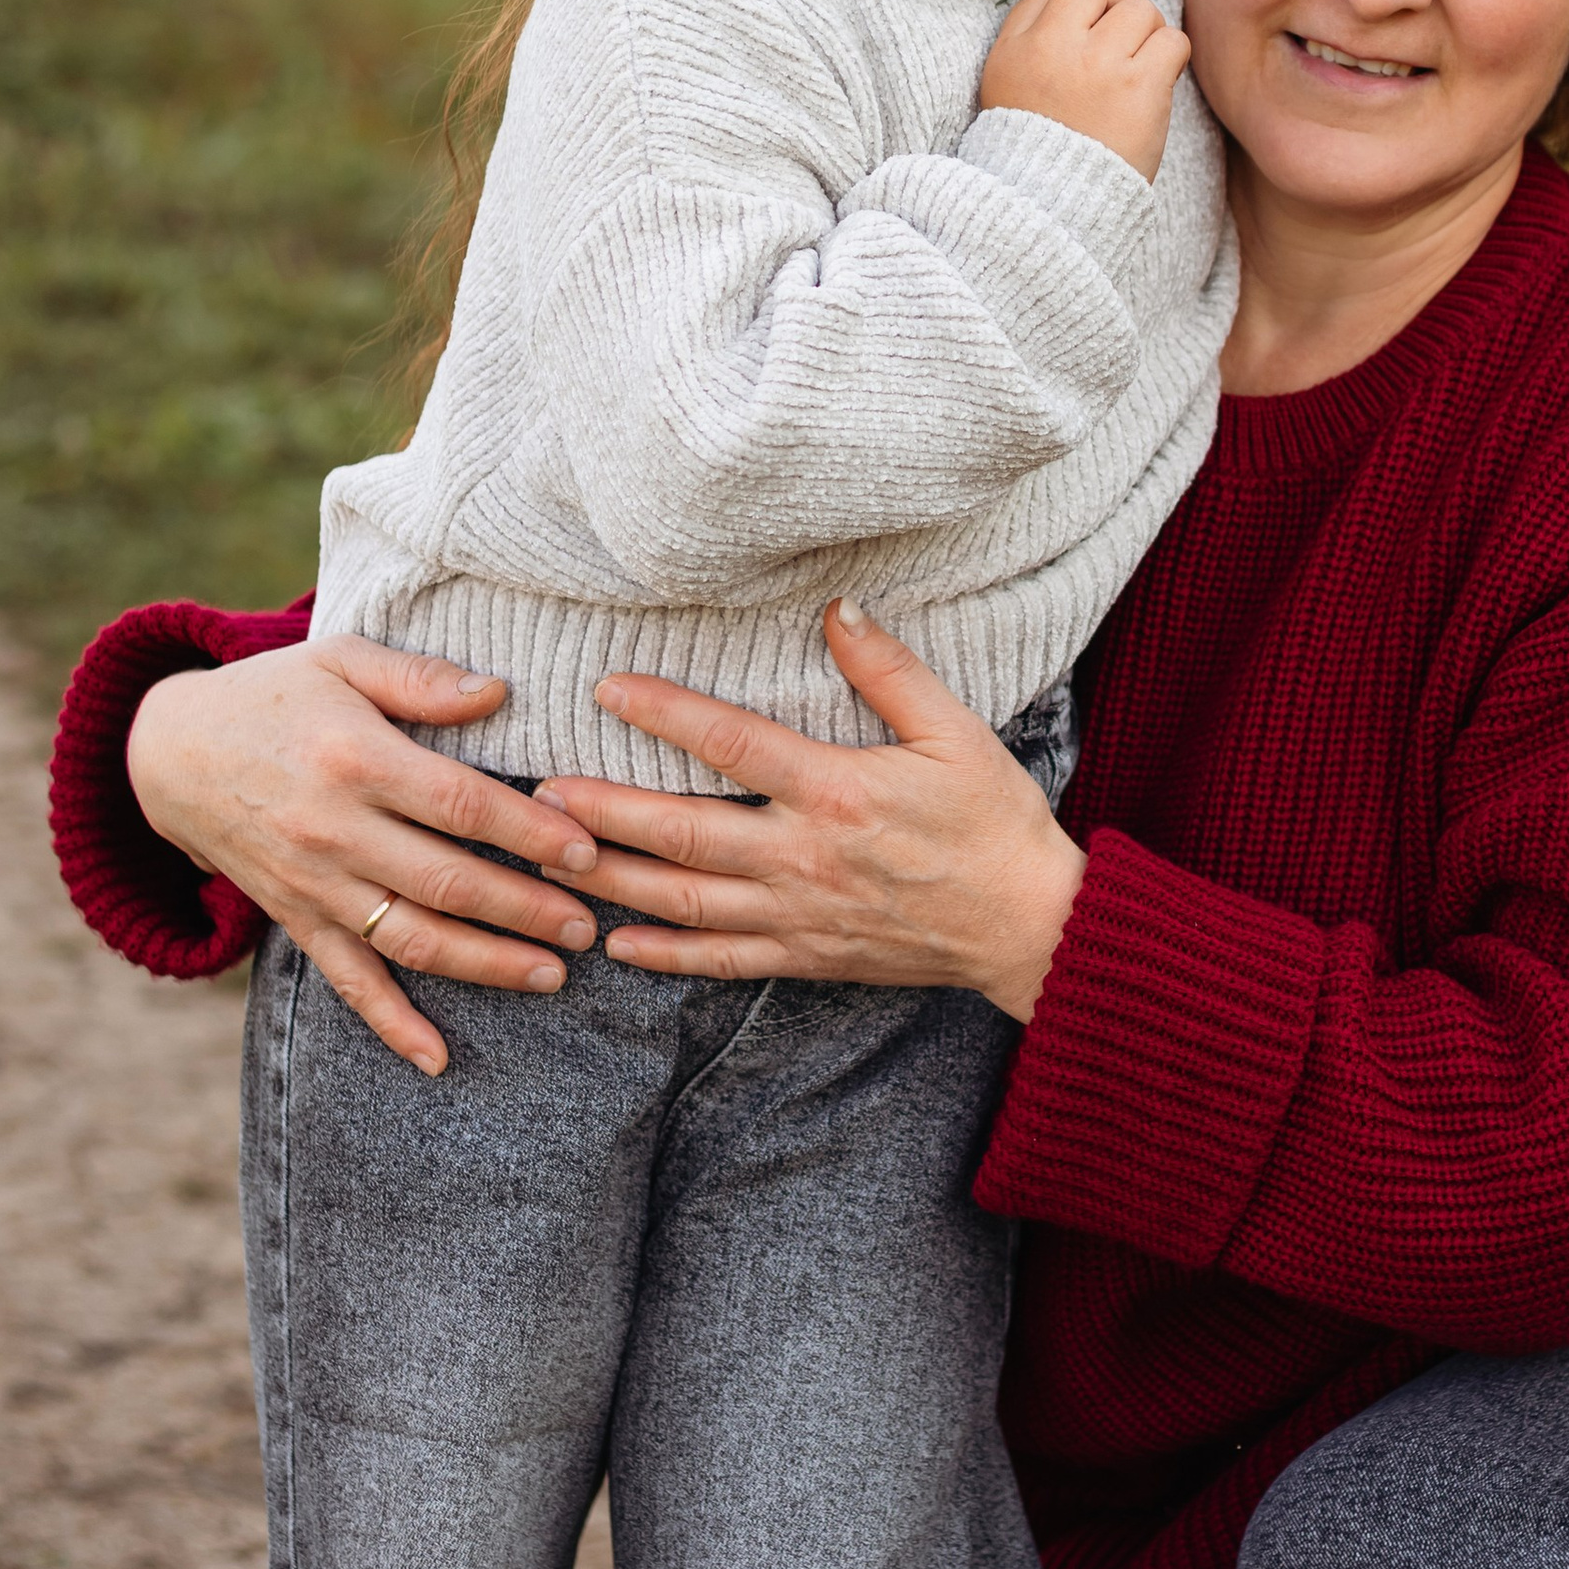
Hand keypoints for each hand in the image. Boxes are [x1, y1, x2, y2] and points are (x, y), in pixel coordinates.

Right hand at [127, 638, 606, 1074]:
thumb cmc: (273, 695)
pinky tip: (438, 1058)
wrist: (170, 753)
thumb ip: (420, 678)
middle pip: (446, 882)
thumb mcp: (341, 660)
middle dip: (525, 910)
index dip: (528, 832)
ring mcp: (312, 884)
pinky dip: (391, 1025)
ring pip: (409, 940)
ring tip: (551, 975)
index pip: (460, 805)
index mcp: (355, 760)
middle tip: (588, 926)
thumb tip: (499, 692)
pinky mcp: (295, 920)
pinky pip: (347, 981)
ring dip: (484, 965)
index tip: (586, 851)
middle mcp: (333, 831)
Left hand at [533, 604, 1086, 1021]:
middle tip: (539, 794)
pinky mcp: (807, 956)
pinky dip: (665, 956)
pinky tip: (616, 945)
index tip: (607, 689)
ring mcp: (800, 914)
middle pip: (683, 833)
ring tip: (554, 858)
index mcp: (837, 791)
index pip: (732, 743)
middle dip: (605, 812)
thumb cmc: (996, 823)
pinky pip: (721, 961)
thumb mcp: (957, 732)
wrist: (1030, 924)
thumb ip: (890, 671)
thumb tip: (837, 607)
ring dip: (615, 879)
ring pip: (686, 901)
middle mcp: (804, 856)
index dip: (666, 713)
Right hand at [979, 0, 1189, 180]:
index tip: (1088, 36)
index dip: (1080, 6)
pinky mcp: (1139, 86)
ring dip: (1146, 34)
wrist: (1055, 205)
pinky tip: (1156, 82)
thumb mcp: (1006, 82)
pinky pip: (1172, 40)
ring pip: (1142, 9)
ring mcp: (1099, 64)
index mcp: (1018, 46)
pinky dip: (1171, 56)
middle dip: (1115, 8)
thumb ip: (1028, 30)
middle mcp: (1054, 47)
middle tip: (1118, 46)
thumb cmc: (1036, 147)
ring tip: (1136, 69)